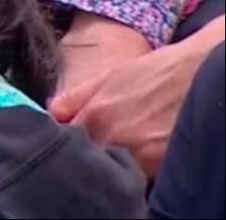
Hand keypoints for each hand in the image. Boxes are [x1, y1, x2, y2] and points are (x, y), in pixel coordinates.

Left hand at [51, 16, 224, 176]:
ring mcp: (139, 152)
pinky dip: (134, 169)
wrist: (196, 72)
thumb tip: (52, 113)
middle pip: (88, 157)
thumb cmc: (154, 72)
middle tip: (93, 143)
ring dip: (111, 161)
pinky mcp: (162, 163)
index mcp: (95, 114)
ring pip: (114, 168)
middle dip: (87, 152)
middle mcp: (114, 136)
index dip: (66, 141)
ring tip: (119, 146)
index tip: (68, 139)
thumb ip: (75, 97)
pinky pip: (139, 175)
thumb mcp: (108, 77)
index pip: (65, 140)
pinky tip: (137, 154)